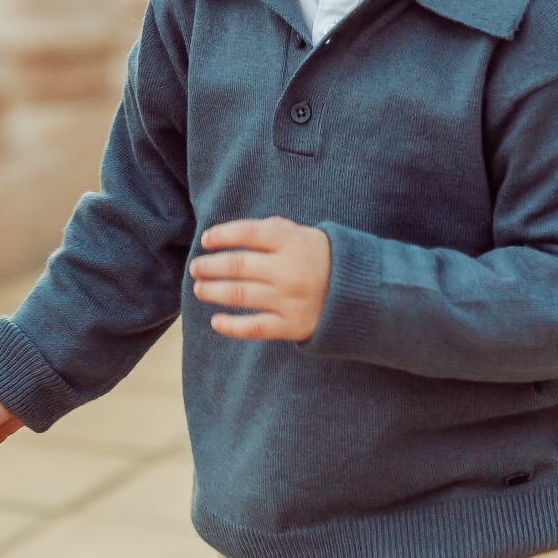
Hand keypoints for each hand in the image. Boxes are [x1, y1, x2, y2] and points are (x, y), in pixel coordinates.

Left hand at [189, 216, 330, 340]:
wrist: (362, 293)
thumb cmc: (326, 259)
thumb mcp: (306, 234)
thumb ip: (274, 230)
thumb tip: (233, 234)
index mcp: (292, 242)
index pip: (247, 234)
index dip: (221, 235)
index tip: (206, 240)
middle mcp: (287, 270)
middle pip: (237, 265)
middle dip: (209, 266)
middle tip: (195, 267)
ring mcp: (288, 299)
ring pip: (239, 295)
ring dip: (213, 291)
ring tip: (199, 288)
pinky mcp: (291, 326)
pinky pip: (254, 327)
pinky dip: (231, 326)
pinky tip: (216, 322)